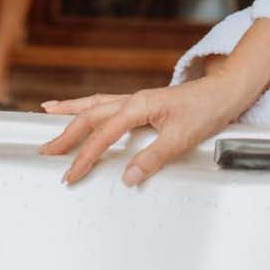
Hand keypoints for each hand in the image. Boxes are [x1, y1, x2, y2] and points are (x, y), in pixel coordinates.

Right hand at [39, 73, 254, 185]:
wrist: (223, 93)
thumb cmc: (206, 111)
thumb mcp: (180, 139)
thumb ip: (152, 159)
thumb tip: (128, 177)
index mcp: (138, 107)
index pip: (103, 135)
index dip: (85, 156)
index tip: (70, 173)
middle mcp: (132, 100)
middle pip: (90, 116)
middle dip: (65, 134)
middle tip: (45, 151)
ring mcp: (135, 100)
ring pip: (94, 105)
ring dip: (70, 111)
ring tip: (47, 112)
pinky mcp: (140, 103)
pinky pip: (105, 103)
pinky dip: (87, 105)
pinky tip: (80, 108)